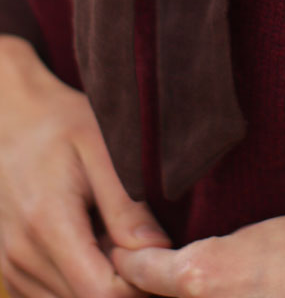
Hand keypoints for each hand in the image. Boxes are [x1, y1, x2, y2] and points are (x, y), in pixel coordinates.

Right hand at [0, 35, 171, 297]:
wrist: (11, 116)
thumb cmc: (61, 123)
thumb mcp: (101, 148)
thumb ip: (126, 203)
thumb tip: (157, 251)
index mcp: (48, 224)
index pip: (102, 294)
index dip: (140, 282)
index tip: (158, 251)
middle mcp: (23, 255)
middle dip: (125, 284)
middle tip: (143, 242)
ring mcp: (11, 267)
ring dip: (101, 283)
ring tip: (115, 236)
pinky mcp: (10, 271)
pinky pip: (51, 297)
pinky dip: (79, 282)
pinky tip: (93, 244)